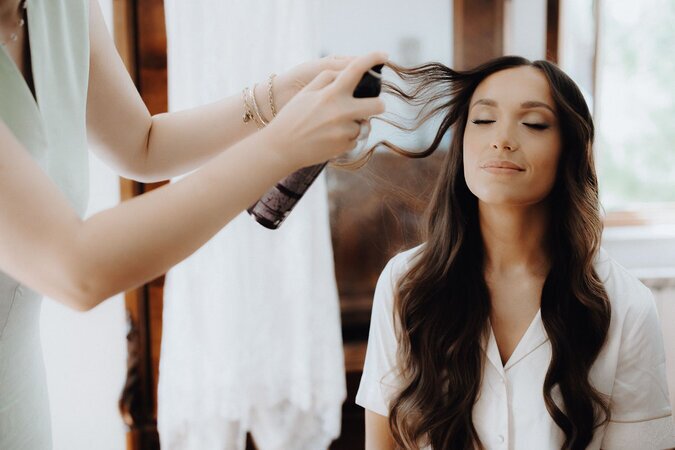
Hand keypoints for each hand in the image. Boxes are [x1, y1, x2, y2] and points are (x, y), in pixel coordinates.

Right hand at [262, 51, 387, 169]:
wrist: (281, 149)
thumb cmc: (292, 118)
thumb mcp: (306, 94)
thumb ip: (326, 79)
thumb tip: (345, 73)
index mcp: (330, 93)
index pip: (356, 70)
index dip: (372, 59)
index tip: (384, 55)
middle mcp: (341, 111)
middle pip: (377, 105)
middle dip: (377, 105)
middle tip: (371, 106)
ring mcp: (344, 131)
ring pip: (363, 125)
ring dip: (354, 125)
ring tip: (332, 128)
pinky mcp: (344, 146)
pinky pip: (354, 140)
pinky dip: (345, 139)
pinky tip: (328, 139)